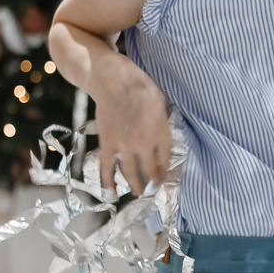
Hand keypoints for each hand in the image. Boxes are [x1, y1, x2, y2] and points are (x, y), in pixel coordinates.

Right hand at [91, 55, 172, 194]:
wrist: (112, 80)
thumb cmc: (140, 86)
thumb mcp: (162, 101)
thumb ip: (165, 120)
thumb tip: (166, 129)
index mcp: (161, 132)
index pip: (166, 159)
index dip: (166, 170)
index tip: (166, 176)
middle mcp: (144, 143)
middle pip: (151, 170)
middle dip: (153, 182)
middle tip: (154, 189)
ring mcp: (124, 145)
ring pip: (131, 172)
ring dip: (136, 185)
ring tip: (139, 192)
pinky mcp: (107, 143)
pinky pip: (107, 166)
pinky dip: (108, 180)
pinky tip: (111, 191)